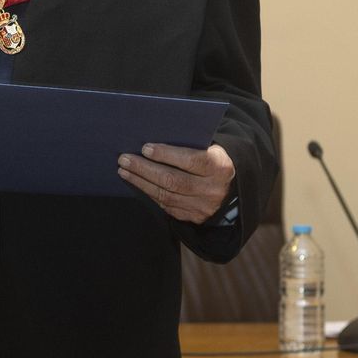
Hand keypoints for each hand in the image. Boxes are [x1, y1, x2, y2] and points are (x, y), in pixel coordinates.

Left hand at [117, 142, 234, 223]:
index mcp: (219, 167)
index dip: (166, 154)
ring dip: (141, 182)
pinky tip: (137, 183)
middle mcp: (212, 190)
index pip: (190, 160)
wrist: (233, 189)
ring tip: (124, 170)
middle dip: (145, 169)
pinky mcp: (194, 217)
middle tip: (124, 159)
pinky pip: (167, 206)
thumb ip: (190, 144)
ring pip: (166, 195)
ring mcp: (203, 207)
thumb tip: (154, 139)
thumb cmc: (213, 160)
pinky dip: (150, 194)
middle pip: (173, 180)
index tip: (145, 148)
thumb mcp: (211, 149)